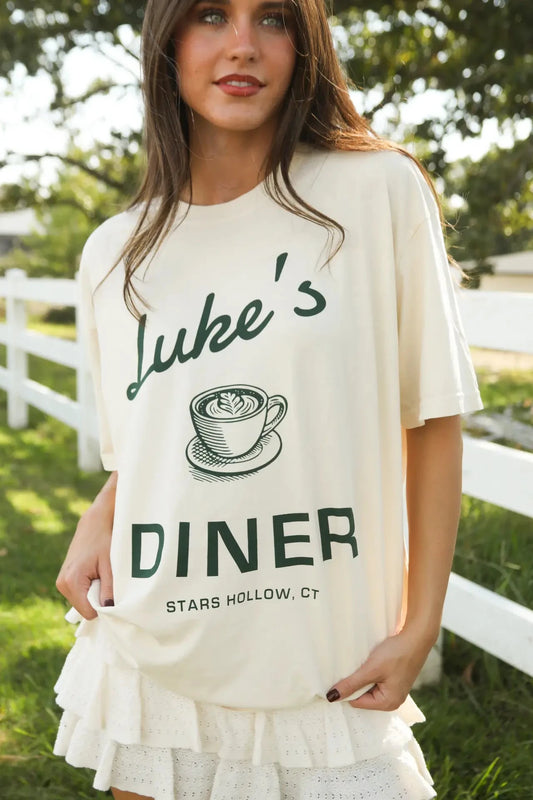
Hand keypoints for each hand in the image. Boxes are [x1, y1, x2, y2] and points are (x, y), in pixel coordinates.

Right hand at [56, 476, 116, 619]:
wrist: (93, 524)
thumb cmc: (104, 541)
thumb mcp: (110, 565)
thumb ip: (109, 589)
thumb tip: (109, 610)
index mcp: (72, 581)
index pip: (88, 612)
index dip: (102, 607)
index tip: (110, 592)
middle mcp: (62, 584)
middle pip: (84, 608)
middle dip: (98, 599)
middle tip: (105, 578)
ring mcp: (61, 582)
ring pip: (82, 602)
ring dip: (94, 593)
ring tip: (100, 573)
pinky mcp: (64, 580)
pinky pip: (79, 594)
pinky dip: (89, 588)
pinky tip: (95, 573)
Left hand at [326, 627, 436, 710]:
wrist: (416, 636)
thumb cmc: (396, 654)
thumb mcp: (371, 669)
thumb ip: (351, 684)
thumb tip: (331, 697)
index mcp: (387, 703)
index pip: (356, 702)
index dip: (346, 689)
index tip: (340, 675)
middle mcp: (392, 701)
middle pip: (362, 696)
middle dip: (355, 683)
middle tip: (352, 668)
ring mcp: (394, 690)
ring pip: (368, 687)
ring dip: (362, 676)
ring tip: (362, 663)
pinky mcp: (394, 679)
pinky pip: (375, 680)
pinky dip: (370, 672)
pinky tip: (370, 661)